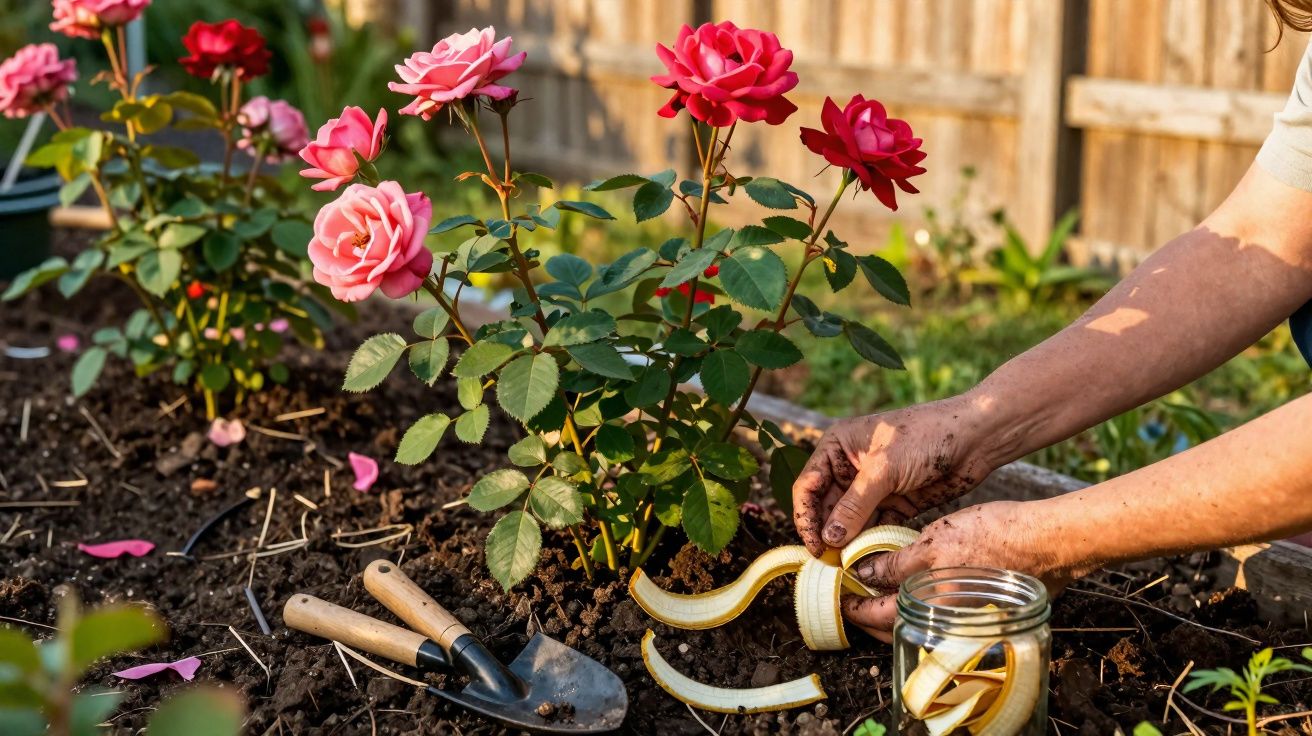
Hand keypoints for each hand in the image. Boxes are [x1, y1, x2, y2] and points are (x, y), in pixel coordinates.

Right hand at [791, 395, 996, 556]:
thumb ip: (854, 505)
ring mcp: (873, 487)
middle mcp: (850, 467)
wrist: (977, 438)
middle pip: (826, 507)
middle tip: (829, 564)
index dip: (806, 517)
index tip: (814, 546)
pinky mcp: (895, 503)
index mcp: (838, 447)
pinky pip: (874, 528)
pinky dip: (871, 543)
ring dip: (848, 543)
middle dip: (826, 534)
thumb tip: (828, 539)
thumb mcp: (885, 468)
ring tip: (847, 567)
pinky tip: (870, 560)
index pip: (808, 486)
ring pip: (849, 522)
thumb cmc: (927, 436)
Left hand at [841, 501, 1081, 641]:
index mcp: (929, 610)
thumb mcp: (934, 542)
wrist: (1047, 542)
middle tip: (851, 594)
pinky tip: (913, 586)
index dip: (851, 605)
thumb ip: (894, 564)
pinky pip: (938, 616)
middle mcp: (944, 627)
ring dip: (892, 609)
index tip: (837, 595)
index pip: (875, 617)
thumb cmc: (993, 537)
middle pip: (893, 628)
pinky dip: (920, 605)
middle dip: (868, 613)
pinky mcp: (978, 616)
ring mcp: (963, 625)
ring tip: (875, 589)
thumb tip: (863, 575)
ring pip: (917, 623)